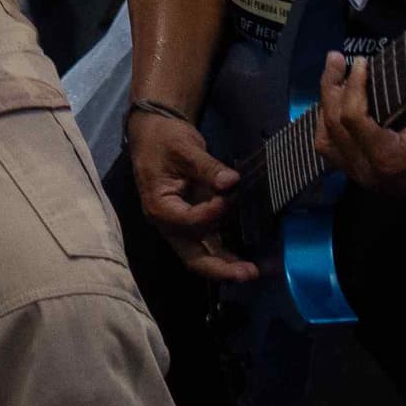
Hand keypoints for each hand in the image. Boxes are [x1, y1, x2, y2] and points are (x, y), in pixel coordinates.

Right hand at [126, 108, 256, 283]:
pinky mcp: (191, 222)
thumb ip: (208, 167)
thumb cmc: (164, 139)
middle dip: (220, 268)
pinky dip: (224, 253)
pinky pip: (207, 244)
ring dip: (225, 266)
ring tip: (251, 271)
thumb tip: (231, 181)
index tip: (229, 193)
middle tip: (249, 273)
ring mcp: (180, 226)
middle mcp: (168, 224)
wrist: (154, 133)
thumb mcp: (184, 148)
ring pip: (201, 256)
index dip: (212, 212)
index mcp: (160, 206)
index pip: (189, 221)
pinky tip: (243, 259)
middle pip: (192, 256)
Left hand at [317, 55, 405, 201]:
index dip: (353, 84)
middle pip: (333, 126)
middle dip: (331, 87)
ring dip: (326, 105)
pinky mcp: (364, 176)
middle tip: (336, 58)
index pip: (352, 118)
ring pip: (325, 140)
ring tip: (335, 76)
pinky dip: (329, 124)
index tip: (363, 61)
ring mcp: (365, 178)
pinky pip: (333, 150)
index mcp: (390, 159)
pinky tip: (339, 101)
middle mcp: (371, 173)